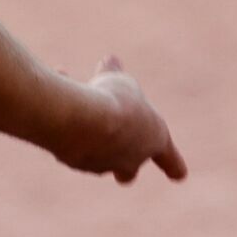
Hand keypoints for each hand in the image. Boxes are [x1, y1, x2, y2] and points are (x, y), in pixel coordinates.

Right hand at [58, 56, 187, 183]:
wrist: (85, 121)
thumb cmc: (114, 100)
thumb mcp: (120, 82)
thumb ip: (115, 76)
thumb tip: (110, 60)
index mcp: (154, 140)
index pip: (171, 160)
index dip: (174, 166)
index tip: (179, 176)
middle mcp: (131, 159)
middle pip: (128, 171)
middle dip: (124, 169)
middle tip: (120, 172)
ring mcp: (103, 164)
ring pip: (95, 153)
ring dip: (87, 130)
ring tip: (76, 100)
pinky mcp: (75, 161)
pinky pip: (70, 140)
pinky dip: (66, 124)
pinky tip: (57, 101)